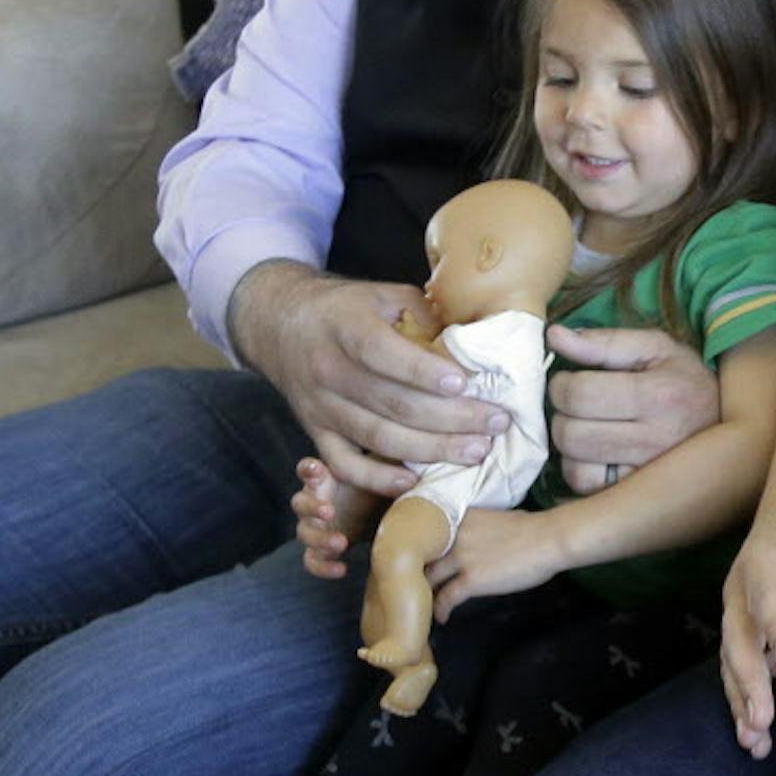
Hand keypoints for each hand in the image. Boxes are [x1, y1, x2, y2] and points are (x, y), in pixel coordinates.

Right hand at [229, 261, 500, 495]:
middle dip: (451, 417)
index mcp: (346, 327)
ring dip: (431, 449)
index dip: (423, 370)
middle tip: (497, 422)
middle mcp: (329, 370)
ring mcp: (320, 406)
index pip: (382, 352)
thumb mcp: (382, 295)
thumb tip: (472, 342)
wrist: (279, 324)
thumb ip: (423, 314)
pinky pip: (344, 465)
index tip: (465, 382)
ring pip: (378, 436)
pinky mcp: (316, 432)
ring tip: (477, 451)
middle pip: (392, 403)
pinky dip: (376, 479)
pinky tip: (414, 481)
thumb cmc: (346, 309)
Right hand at [291, 456, 387, 578]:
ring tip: (341, 542)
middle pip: (300, 502)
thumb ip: (394, 472)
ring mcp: (318, 526)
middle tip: (329, 511)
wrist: (390, 515)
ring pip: (304, 532)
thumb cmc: (387, 487)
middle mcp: (318, 500)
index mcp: (330, 477)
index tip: (317, 470)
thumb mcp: (391, 476)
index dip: (309, 468)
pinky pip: (312, 560)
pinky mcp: (322, 549)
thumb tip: (416, 476)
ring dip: (320, 537)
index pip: (309, 469)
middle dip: (312, 506)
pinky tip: (342, 568)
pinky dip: (323, 566)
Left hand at [429, 507, 565, 623]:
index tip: (418, 563)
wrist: (549, 538)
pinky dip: (441, 610)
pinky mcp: (471, 580)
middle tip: (414, 587)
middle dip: (416, 573)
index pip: (428, 536)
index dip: (421, 551)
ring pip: (429, 579)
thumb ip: (477, 529)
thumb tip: (476, 541)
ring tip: (424, 605)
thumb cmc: (532, 528)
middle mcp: (454, 536)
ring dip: (425, 594)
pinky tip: (442, 618)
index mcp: (460, 518)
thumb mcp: (496, 518)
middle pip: (423, 558)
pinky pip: (446, 598)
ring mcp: (460, 558)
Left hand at [545, 324, 720, 493]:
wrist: (734, 426)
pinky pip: (590, 490)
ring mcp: (650, 474)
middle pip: (572, 433)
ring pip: (575, 467)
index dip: (561, 384)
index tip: (569, 381)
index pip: (579, 394)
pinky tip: (596, 455)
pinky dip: (582, 472)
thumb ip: (604, 341)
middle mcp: (656, 438)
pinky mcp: (642, 497)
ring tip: (586, 428)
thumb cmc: (687, 380)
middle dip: (562, 415)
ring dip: (570, 447)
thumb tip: (554, 336)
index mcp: (659, 394)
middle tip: (576, 406)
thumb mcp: (656, 348)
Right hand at [718, 484, 775, 758]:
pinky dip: (743, 704)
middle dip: (749, 681)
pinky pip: (737, 671)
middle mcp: (740, 591)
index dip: (775, 626)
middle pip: (740, 639)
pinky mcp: (742, 632)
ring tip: (755, 739)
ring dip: (742, 701)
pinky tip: (755, 740)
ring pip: (733, 662)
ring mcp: (737, 614)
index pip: (767, 595)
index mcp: (761, 559)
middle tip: (763, 719)